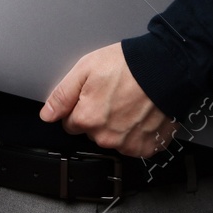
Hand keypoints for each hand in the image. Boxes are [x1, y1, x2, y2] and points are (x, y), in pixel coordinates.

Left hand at [39, 42, 178, 158]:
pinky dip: (136, 133)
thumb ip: (62, 95)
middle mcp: (106, 137)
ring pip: (113, 139)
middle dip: (98, 117)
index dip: (80, 107)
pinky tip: (141, 114)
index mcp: (87, 119)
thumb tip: (46, 115)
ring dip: (117, 126)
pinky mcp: (147, 147)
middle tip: (113, 95)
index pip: (70, 123)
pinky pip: (134, 144)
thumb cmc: (128, 65)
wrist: (165, 68)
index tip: (92, 95)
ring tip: (129, 102)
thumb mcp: (85, 69)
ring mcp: (128, 145)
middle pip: (92, 132)